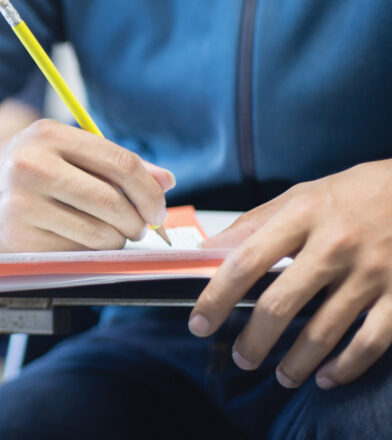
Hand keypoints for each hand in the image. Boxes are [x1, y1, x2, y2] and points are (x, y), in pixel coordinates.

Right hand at [0, 119, 174, 251]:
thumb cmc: (21, 170)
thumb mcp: (59, 151)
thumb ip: (112, 163)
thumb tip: (166, 181)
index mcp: (49, 134)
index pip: (121, 164)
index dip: (149, 192)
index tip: (157, 209)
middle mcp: (33, 166)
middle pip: (113, 202)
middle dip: (137, 222)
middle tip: (138, 227)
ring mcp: (22, 204)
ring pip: (98, 233)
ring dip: (114, 240)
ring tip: (106, 233)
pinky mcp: (17, 238)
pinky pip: (75, 252)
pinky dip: (87, 251)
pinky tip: (76, 240)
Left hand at [189, 159, 391, 389]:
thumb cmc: (354, 194)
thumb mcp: (302, 196)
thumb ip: (254, 223)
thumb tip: (208, 250)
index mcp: (302, 216)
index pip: (245, 262)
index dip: (217, 298)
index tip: (200, 324)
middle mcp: (335, 245)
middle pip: (280, 305)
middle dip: (254, 341)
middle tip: (241, 358)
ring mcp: (372, 272)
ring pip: (323, 332)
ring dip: (296, 363)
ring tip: (282, 376)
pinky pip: (370, 342)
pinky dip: (346, 367)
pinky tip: (327, 378)